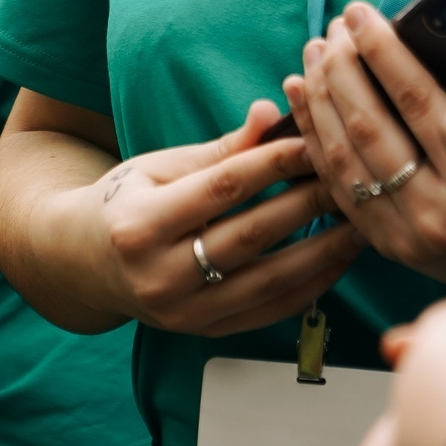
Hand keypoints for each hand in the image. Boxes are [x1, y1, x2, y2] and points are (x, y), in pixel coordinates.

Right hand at [91, 99, 365, 336]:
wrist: (85, 264)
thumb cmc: (127, 202)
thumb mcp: (160, 166)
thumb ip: (221, 148)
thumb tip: (269, 112)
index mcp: (140, 223)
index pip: (222, 188)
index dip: (274, 161)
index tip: (315, 140)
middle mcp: (158, 275)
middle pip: (251, 234)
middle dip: (309, 202)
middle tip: (352, 177)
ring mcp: (182, 313)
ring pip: (268, 280)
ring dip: (323, 250)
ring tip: (361, 220)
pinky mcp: (204, 333)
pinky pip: (269, 311)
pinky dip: (310, 285)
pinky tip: (338, 258)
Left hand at [284, 1, 445, 286]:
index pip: (419, 102)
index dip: (384, 52)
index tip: (361, 14)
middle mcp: (435, 210)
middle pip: (370, 126)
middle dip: (343, 68)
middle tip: (335, 26)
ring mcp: (404, 233)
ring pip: (343, 156)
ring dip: (320, 97)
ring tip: (314, 51)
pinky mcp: (386, 244)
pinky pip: (336, 184)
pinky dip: (313, 136)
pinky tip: (301, 96)